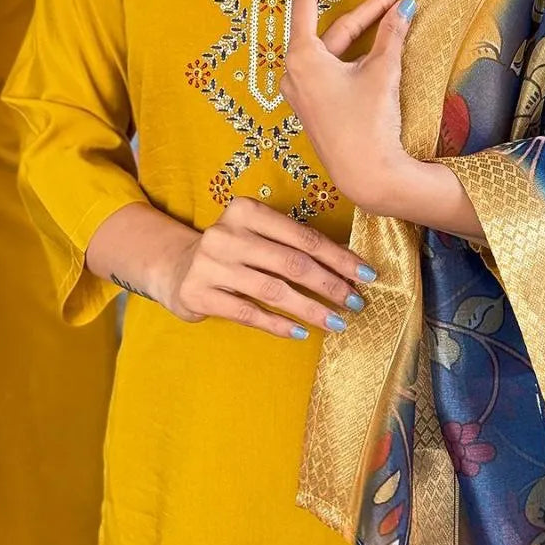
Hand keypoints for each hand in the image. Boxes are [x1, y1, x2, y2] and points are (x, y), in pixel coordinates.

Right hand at [161, 196, 378, 339]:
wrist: (177, 267)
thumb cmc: (233, 252)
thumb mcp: (257, 236)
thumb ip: (292, 245)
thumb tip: (348, 267)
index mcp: (247, 211)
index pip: (303, 236)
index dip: (339, 257)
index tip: (367, 275)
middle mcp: (227, 233)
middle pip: (292, 263)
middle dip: (330, 285)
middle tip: (356, 303)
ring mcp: (210, 264)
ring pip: (274, 290)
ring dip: (311, 309)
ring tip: (337, 323)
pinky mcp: (199, 293)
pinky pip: (249, 313)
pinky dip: (279, 325)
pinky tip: (302, 333)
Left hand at [279, 0, 416, 213]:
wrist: (366, 175)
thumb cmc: (369, 122)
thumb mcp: (383, 72)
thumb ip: (392, 35)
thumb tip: (406, 6)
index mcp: (302, 57)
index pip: (306, 3)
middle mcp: (295, 72)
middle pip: (334, 29)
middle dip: (368, 9)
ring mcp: (303, 91)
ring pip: (336, 50)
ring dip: (365, 33)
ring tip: (396, 14)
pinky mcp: (315, 106)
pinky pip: (333, 68)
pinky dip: (355, 54)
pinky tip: (379, 47)